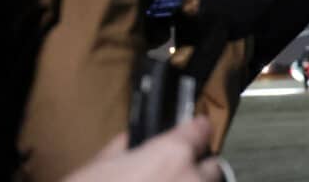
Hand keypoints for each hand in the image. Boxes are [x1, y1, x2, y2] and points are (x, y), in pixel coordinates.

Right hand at [64, 116, 220, 181]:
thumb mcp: (96, 167)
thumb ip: (123, 148)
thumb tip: (132, 143)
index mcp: (170, 156)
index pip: (200, 131)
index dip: (195, 130)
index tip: (194, 131)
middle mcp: (190, 181)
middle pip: (212, 168)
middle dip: (197, 169)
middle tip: (173, 175)